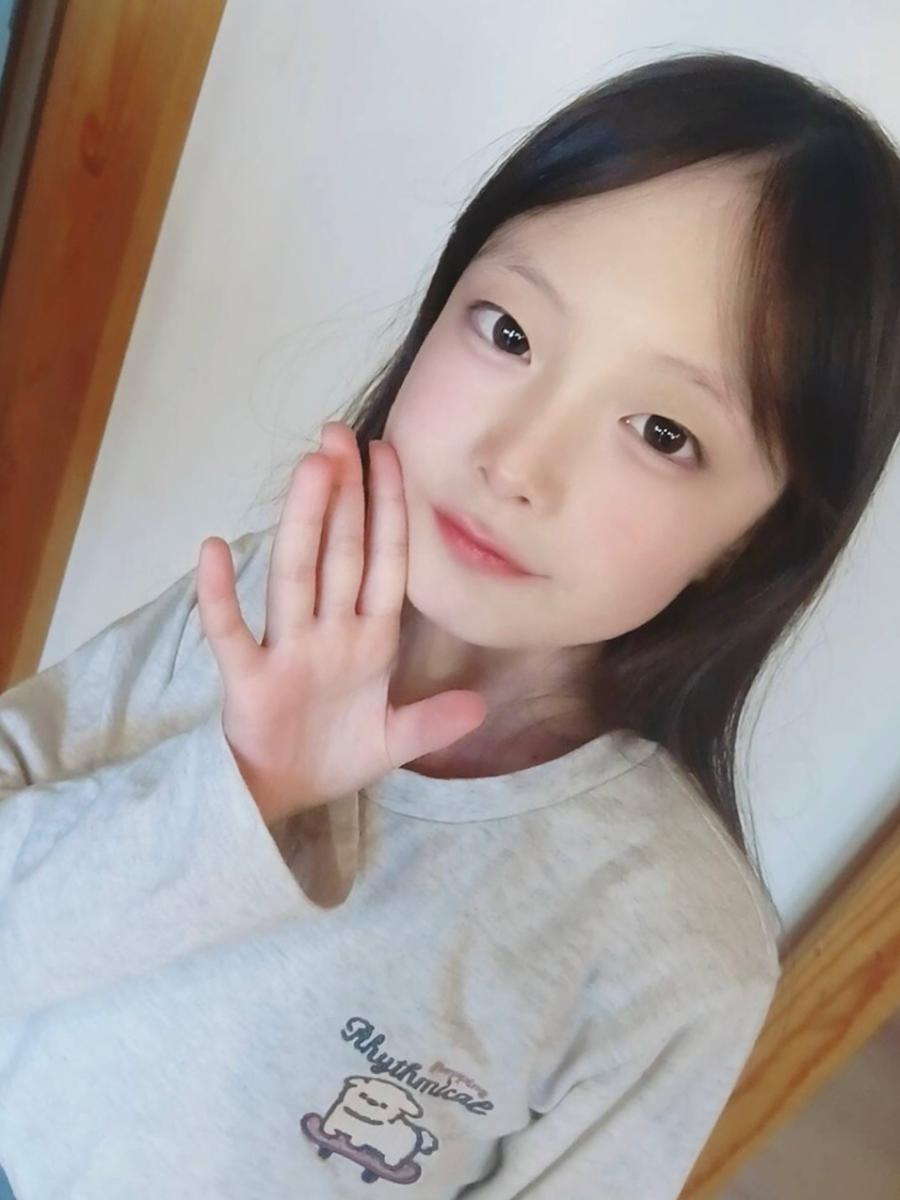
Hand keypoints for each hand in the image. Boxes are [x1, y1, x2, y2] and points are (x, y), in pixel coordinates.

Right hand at [196, 421, 487, 824]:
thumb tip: (482, 706)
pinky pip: (231, 631)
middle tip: (341, 433)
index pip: (385, 563)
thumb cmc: (334, 755)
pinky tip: (214, 550)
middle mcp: (329, 632)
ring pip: (297, 574)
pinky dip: (220, 595)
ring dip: (304, 522)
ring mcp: (287, 649)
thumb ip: (432, 722)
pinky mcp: (248, 676)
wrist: (281, 796)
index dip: (390, 512)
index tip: (391, 456)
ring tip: (312, 467)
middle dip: (344, 496)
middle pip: (340, 553)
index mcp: (369, 640)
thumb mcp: (394, 743)